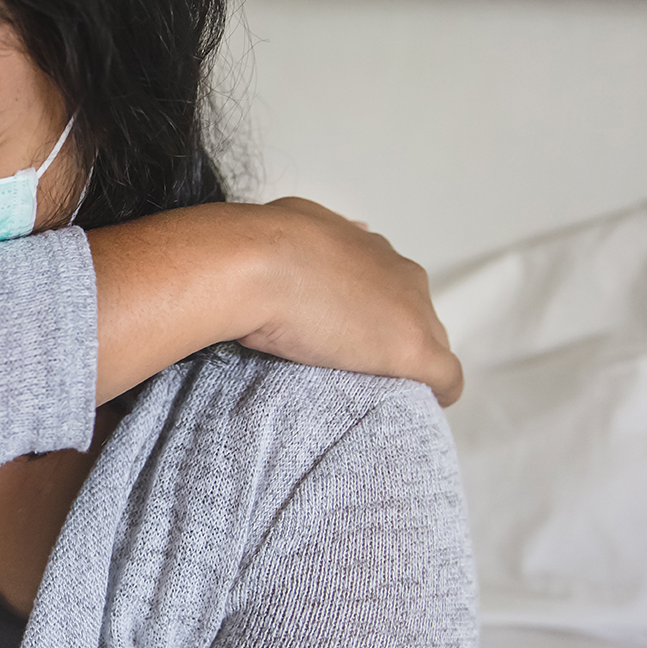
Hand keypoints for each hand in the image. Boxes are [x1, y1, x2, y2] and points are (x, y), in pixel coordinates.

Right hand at [86, 199, 462, 406]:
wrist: (250, 263)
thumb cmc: (234, 251)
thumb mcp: (239, 237)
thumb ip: (246, 247)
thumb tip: (201, 255)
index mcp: (353, 241)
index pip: (371, 277)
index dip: (350, 308)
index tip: (327, 332)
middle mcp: (390, 265)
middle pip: (407, 308)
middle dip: (382, 335)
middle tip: (344, 367)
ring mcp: (408, 307)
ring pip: (426, 342)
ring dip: (402, 366)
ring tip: (370, 393)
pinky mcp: (417, 349)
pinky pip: (445, 379)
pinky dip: (432, 395)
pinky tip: (412, 410)